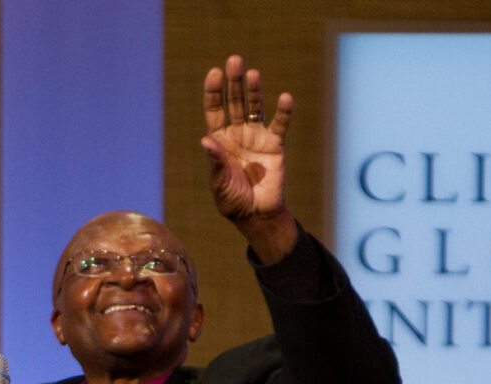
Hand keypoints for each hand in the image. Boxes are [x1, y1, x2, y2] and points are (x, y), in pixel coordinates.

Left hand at [201, 55, 297, 260]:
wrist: (256, 214)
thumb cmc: (233, 200)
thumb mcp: (219, 182)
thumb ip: (215, 161)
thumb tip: (206, 140)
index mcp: (219, 140)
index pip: (214, 110)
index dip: (214, 92)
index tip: (214, 74)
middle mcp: (237, 134)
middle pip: (235, 102)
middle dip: (234, 82)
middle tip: (234, 61)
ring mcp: (256, 137)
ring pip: (255, 108)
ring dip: (254, 91)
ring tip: (253, 74)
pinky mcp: (275, 145)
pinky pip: (280, 125)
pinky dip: (283, 112)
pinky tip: (285, 98)